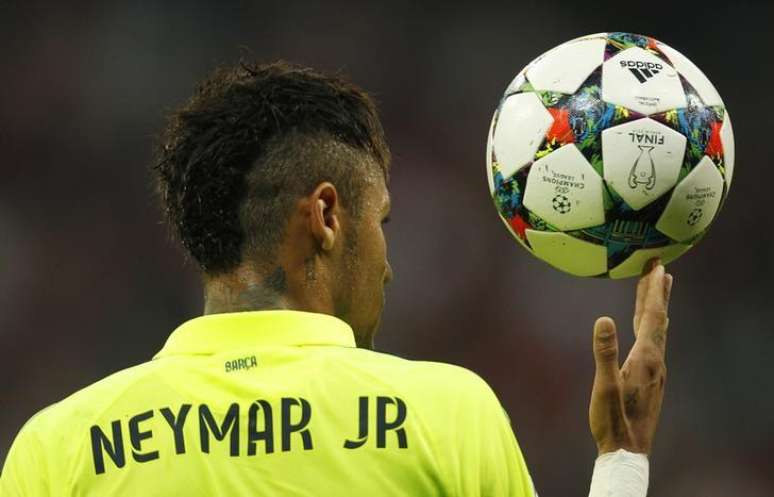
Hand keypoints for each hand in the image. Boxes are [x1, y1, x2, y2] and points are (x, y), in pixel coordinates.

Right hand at [589, 260, 673, 454]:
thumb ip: (604, 352)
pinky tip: (646, 327)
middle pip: (658, 319)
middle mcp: (656, 361)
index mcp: (646, 358)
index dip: (653, 290)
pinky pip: (653, 342)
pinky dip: (651, 325)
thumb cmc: (612, 421)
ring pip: (657, 330)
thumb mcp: (604, 386)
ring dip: (656, 307)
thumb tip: (603, 318)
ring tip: (656, 289)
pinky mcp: (651, 379)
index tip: (656, 266)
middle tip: (660, 267)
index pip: (652, 316)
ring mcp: (655, 371)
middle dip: (658, 292)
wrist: (628, 451)